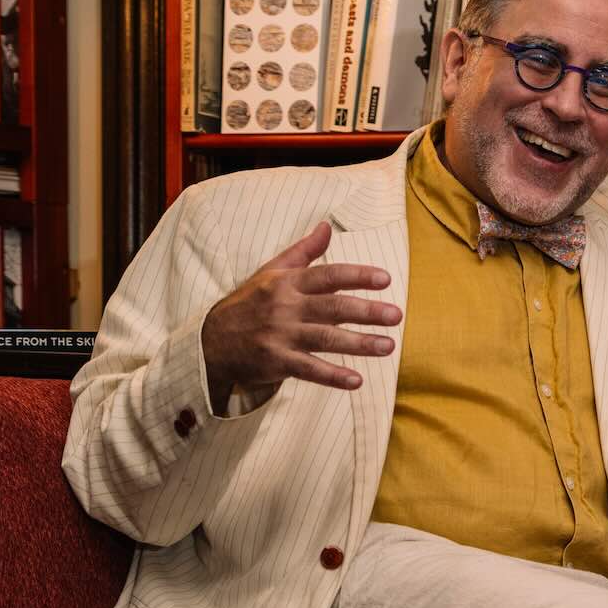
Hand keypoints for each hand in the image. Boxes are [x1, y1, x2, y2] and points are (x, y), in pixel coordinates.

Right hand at [199, 221, 400, 408]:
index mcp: (288, 283)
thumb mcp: (272, 272)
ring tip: (389, 346)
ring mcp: (280, 335)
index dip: (357, 276)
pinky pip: (308, 370)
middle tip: (397, 315)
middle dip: (366, 311)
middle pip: (332, 307)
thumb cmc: (250, 303)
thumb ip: (304, 252)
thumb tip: (327, 226)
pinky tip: (357, 381)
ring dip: (359, 344)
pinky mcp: (276, 361)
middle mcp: (285, 307)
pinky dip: (332, 377)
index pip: (328, 275)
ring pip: (325, 338)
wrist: (210, 340)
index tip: (385, 279)